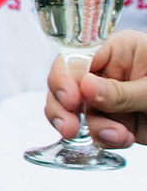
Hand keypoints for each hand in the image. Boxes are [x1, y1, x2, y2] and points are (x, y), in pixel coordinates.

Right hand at [47, 33, 146, 147]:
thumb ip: (122, 91)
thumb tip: (85, 88)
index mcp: (118, 50)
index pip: (76, 60)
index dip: (65, 80)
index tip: (70, 101)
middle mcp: (109, 73)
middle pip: (66, 87)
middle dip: (64, 110)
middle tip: (69, 128)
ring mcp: (112, 99)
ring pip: (80, 115)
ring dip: (95, 130)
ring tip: (119, 137)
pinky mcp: (119, 121)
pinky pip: (97, 132)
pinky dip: (107, 140)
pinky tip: (125, 139)